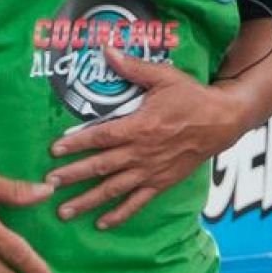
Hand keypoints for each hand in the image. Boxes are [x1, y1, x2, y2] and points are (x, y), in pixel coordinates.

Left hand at [45, 47, 243, 229]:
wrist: (222, 121)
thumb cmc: (191, 96)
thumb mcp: (163, 76)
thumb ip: (132, 67)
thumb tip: (106, 49)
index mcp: (139, 126)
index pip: (101, 137)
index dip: (76, 143)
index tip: (55, 150)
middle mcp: (142, 153)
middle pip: (101, 166)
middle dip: (73, 175)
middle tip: (49, 184)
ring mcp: (151, 171)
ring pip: (114, 189)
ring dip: (88, 200)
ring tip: (65, 211)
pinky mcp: (161, 183)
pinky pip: (137, 202)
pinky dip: (119, 214)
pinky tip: (101, 223)